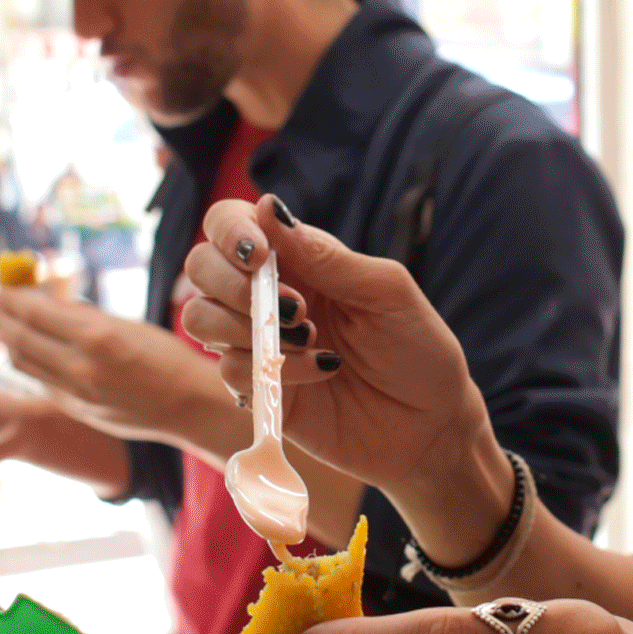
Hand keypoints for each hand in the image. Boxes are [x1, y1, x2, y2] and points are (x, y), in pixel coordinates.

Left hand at [0, 286, 240, 454]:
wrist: (188, 406)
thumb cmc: (165, 356)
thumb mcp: (127, 325)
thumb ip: (84, 315)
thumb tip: (44, 299)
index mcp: (97, 337)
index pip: (35, 312)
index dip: (11, 296)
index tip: (1, 284)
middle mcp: (81, 367)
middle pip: (19, 338)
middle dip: (1, 315)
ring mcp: (76, 394)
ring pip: (23, 362)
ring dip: (8, 338)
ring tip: (5, 321)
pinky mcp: (75, 410)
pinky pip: (40, 380)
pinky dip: (30, 360)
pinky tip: (32, 348)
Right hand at [179, 197, 494, 499]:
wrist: (432, 426)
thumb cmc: (418, 348)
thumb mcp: (385, 292)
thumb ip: (326, 256)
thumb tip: (267, 207)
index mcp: (299, 261)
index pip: (232, 223)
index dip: (230, 230)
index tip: (259, 255)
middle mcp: (269, 297)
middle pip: (201, 267)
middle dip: (231, 282)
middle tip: (294, 308)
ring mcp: (260, 345)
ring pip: (200, 319)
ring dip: (245, 325)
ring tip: (308, 337)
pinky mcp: (260, 392)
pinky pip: (229, 372)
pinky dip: (272, 369)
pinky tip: (321, 371)